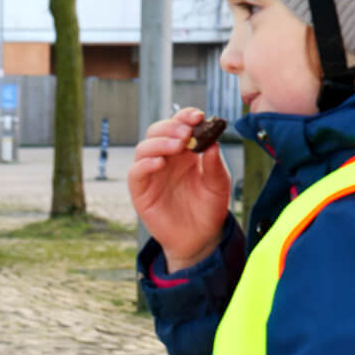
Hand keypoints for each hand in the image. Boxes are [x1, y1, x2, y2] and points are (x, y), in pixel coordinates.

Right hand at [128, 107, 231, 270]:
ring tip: (178, 146)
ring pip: (144, 147)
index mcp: (185, 151)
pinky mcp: (141, 191)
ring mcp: (151, 173)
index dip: (185, 116)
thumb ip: (215, 164)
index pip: (180, 124)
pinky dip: (145, 164)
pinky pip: (136, 172)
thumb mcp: (219, 184)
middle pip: (158, 130)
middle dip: (171, 127)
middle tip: (186, 132)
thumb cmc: (210, 208)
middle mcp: (166, 158)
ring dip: (159, 142)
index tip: (198, 116)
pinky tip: (160, 163)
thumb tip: (212, 142)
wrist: (201, 238)